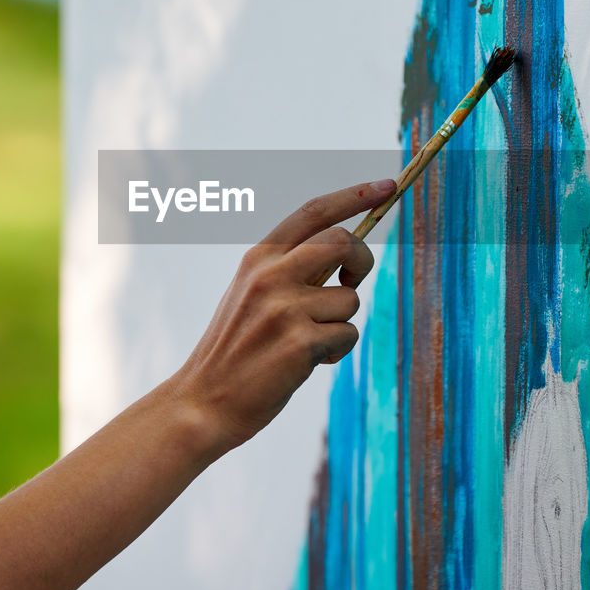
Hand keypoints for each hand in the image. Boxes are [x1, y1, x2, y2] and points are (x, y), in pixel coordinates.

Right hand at [170, 179, 394, 454]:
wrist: (203, 403)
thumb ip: (290, 269)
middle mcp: (270, 275)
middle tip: (350, 283)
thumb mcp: (250, 294)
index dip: (355, 195)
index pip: (314, 212)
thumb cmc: (234, 351)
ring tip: (308, 343)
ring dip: (340, 323)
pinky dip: (336, 351)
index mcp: (258, 259)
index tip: (387, 186)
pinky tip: (306, 363)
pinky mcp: (300, 343)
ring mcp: (285, 308)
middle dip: (361, 261)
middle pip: (343, 241)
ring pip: (349, 300)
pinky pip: (347, 335)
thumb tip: (346, 249)